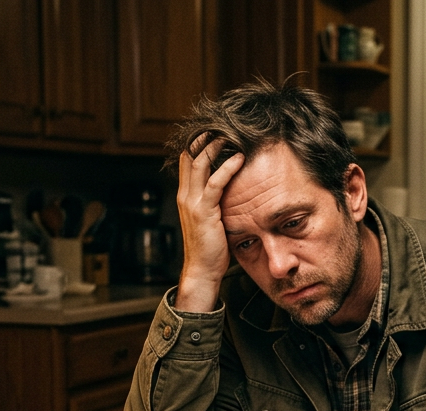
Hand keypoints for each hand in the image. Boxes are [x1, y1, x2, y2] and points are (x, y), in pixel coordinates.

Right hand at [174, 136, 244, 312]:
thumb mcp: (211, 218)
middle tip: (223, 124)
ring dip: (215, 146)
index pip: (187, 160)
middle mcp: (186, 196)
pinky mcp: (204, 211)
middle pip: (190, 155)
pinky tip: (239, 159)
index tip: (216, 130)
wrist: (202, 270)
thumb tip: (231, 189)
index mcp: (186, 196)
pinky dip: (227, 168)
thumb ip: (215, 201)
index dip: (199, 143)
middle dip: (205, 138)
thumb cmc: (211, 247)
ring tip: (230, 134)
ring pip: (199, 164)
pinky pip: (214, 184)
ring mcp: (193, 203)